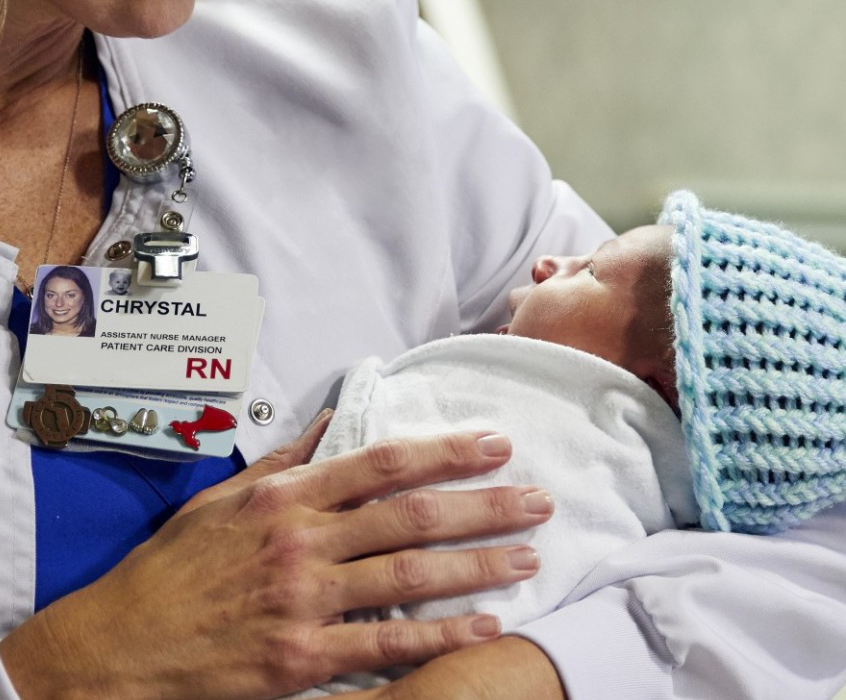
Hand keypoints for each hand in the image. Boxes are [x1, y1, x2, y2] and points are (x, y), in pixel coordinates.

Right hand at [0, 428, 552, 699]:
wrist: (121, 645)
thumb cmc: (174, 567)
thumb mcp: (223, 498)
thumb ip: (285, 460)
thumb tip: (330, 421)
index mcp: (287, 496)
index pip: (383, 463)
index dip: (446, 450)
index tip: (494, 442)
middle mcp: (304, 541)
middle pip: (413, 515)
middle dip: (483, 505)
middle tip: (536, 499)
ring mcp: (306, 601)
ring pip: (410, 575)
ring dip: (477, 565)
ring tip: (527, 557)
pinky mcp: (301, 658)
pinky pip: (385, 645)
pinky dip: (438, 634)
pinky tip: (482, 625)